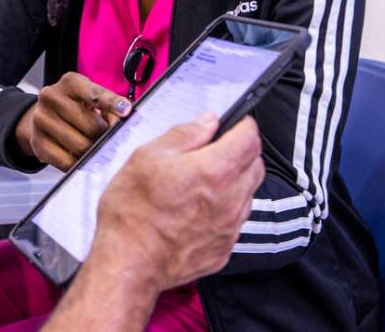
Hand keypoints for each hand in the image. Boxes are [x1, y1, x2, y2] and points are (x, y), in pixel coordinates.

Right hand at [14, 72, 130, 169]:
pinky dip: (79, 163)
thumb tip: (123, 124)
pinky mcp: (38, 142)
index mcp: (69, 83)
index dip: (111, 103)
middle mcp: (51, 97)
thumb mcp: (90, 99)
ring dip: (93, 151)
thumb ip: (108, 107)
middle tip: (107, 137)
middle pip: (91, 125)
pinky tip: (80, 156)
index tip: (125, 111)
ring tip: (93, 146)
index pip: (93, 94)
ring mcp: (41, 120)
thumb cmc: (74, 107)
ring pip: (80, 146)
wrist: (41, 117)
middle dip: (104, 135)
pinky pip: (67, 161)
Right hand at [92, 114, 263, 291]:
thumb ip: (184, 135)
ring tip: (204, 179)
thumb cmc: (132, 210)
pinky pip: (236, 220)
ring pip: (249, 192)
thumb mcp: (147, 157)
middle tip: (216, 148)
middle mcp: (231, 199)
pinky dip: (226, 207)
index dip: (243, 125)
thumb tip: (208, 122)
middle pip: (256, 165)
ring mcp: (230, 227)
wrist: (129, 263)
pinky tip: (200, 207)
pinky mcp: (224, 249)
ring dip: (236, 179)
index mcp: (214, 170)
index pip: (249, 138)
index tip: (234, 123)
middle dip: (243, 150)